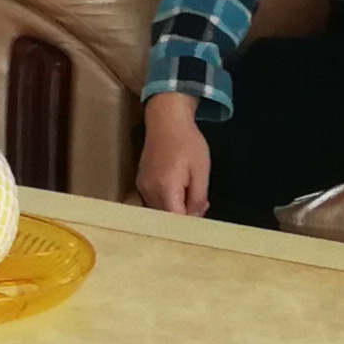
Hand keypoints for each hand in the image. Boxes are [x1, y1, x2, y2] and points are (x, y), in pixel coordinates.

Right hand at [135, 92, 210, 214]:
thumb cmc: (187, 142)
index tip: (202, 215)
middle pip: (166, 219)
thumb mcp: (201, 171)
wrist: (166, 120)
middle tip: (200, 202)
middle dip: (184, 216)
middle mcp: (149, 191)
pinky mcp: (141, 182)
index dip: (190, 223)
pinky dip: (167, 201)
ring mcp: (143, 187)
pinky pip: (154, 201)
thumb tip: (195, 218)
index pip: (176, 220)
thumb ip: (198, 199)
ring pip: (159, 212)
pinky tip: (178, 188)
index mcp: (166, 189)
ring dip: (175, 209)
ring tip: (189, 191)